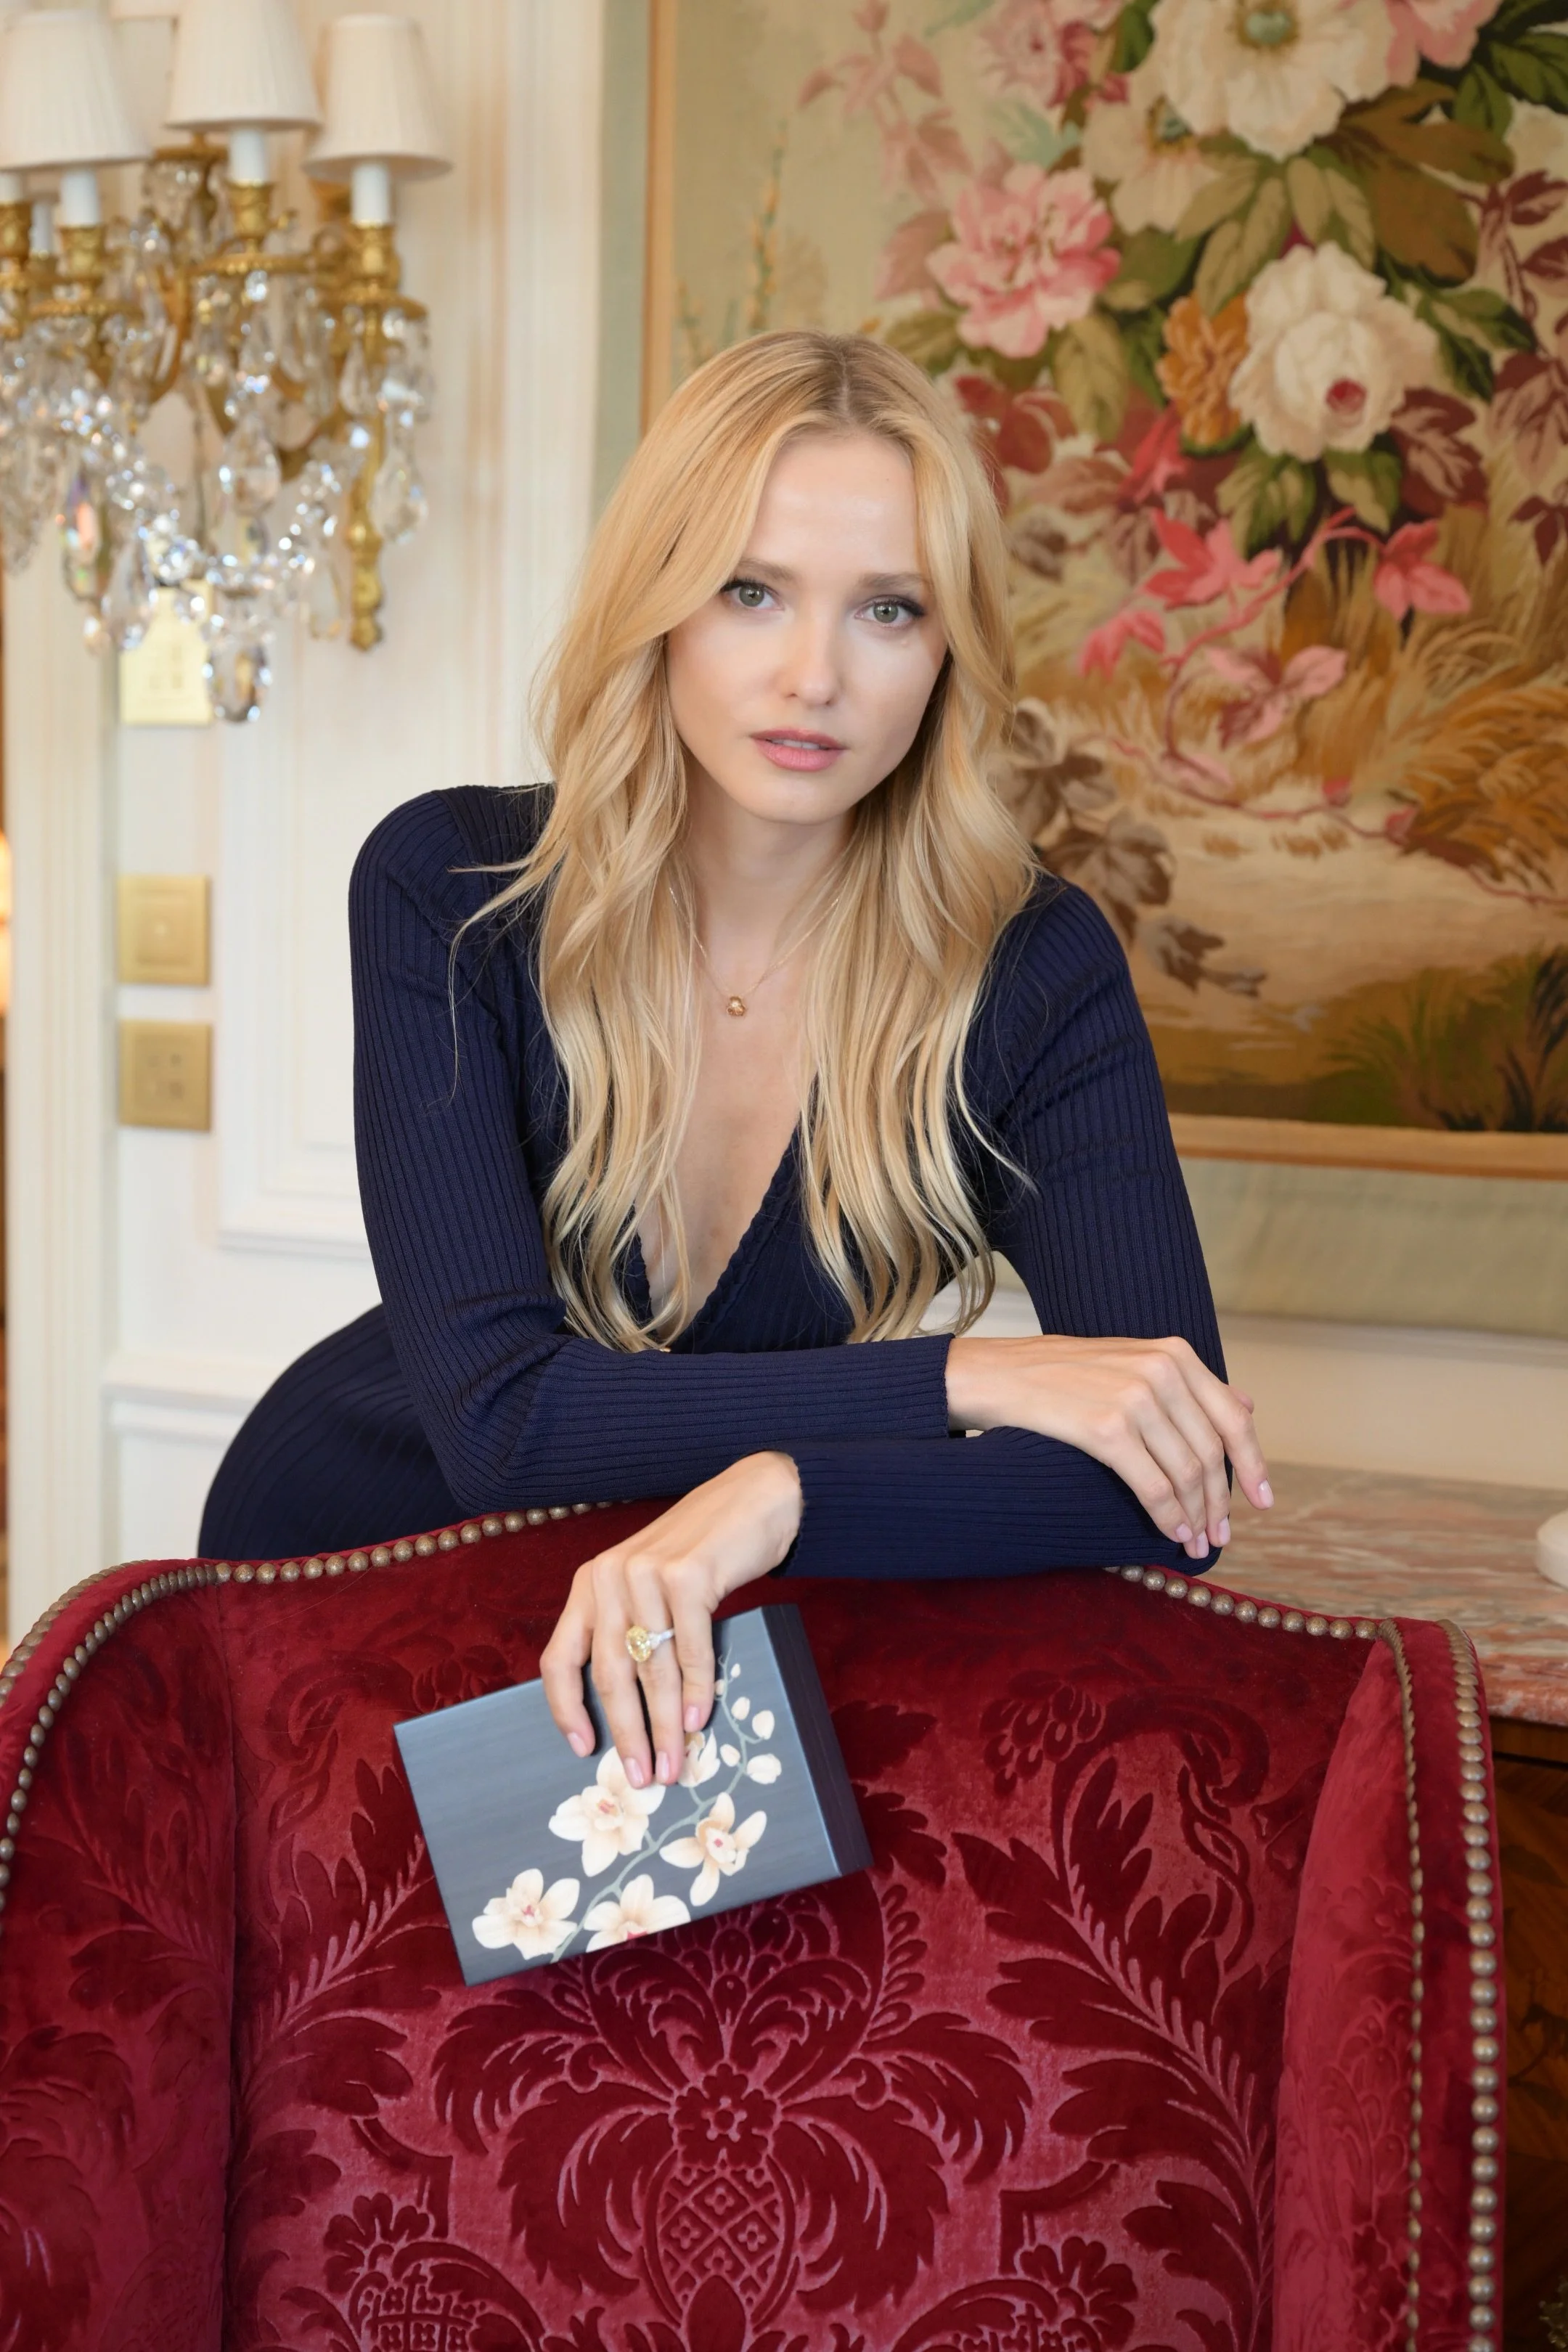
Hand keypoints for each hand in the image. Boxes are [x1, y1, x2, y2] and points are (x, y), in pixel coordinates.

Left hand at [539, 1451, 802, 1787]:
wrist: (755, 1498)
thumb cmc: (704, 1553)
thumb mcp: (651, 1587)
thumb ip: (634, 1632)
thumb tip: (633, 1715)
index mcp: (591, 1582)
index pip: (560, 1657)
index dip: (566, 1708)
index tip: (582, 1749)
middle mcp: (609, 1576)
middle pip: (609, 1672)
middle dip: (627, 1732)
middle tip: (642, 1776)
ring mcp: (647, 1573)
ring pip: (651, 1667)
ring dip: (665, 1723)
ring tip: (673, 1762)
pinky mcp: (688, 1575)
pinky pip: (689, 1647)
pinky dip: (696, 1689)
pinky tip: (701, 1720)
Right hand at [946, 1332, 1269, 1560]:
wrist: (996, 1374)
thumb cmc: (1061, 1374)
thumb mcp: (1132, 1362)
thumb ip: (1189, 1384)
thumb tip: (1248, 1405)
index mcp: (1174, 1354)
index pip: (1233, 1419)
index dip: (1253, 1465)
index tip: (1263, 1501)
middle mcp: (1162, 1370)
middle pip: (1211, 1453)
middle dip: (1220, 1503)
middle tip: (1221, 1536)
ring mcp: (1134, 1397)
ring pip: (1186, 1474)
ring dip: (1196, 1517)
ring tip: (1196, 1544)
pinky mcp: (1106, 1428)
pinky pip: (1153, 1486)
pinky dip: (1168, 1517)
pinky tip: (1171, 1535)